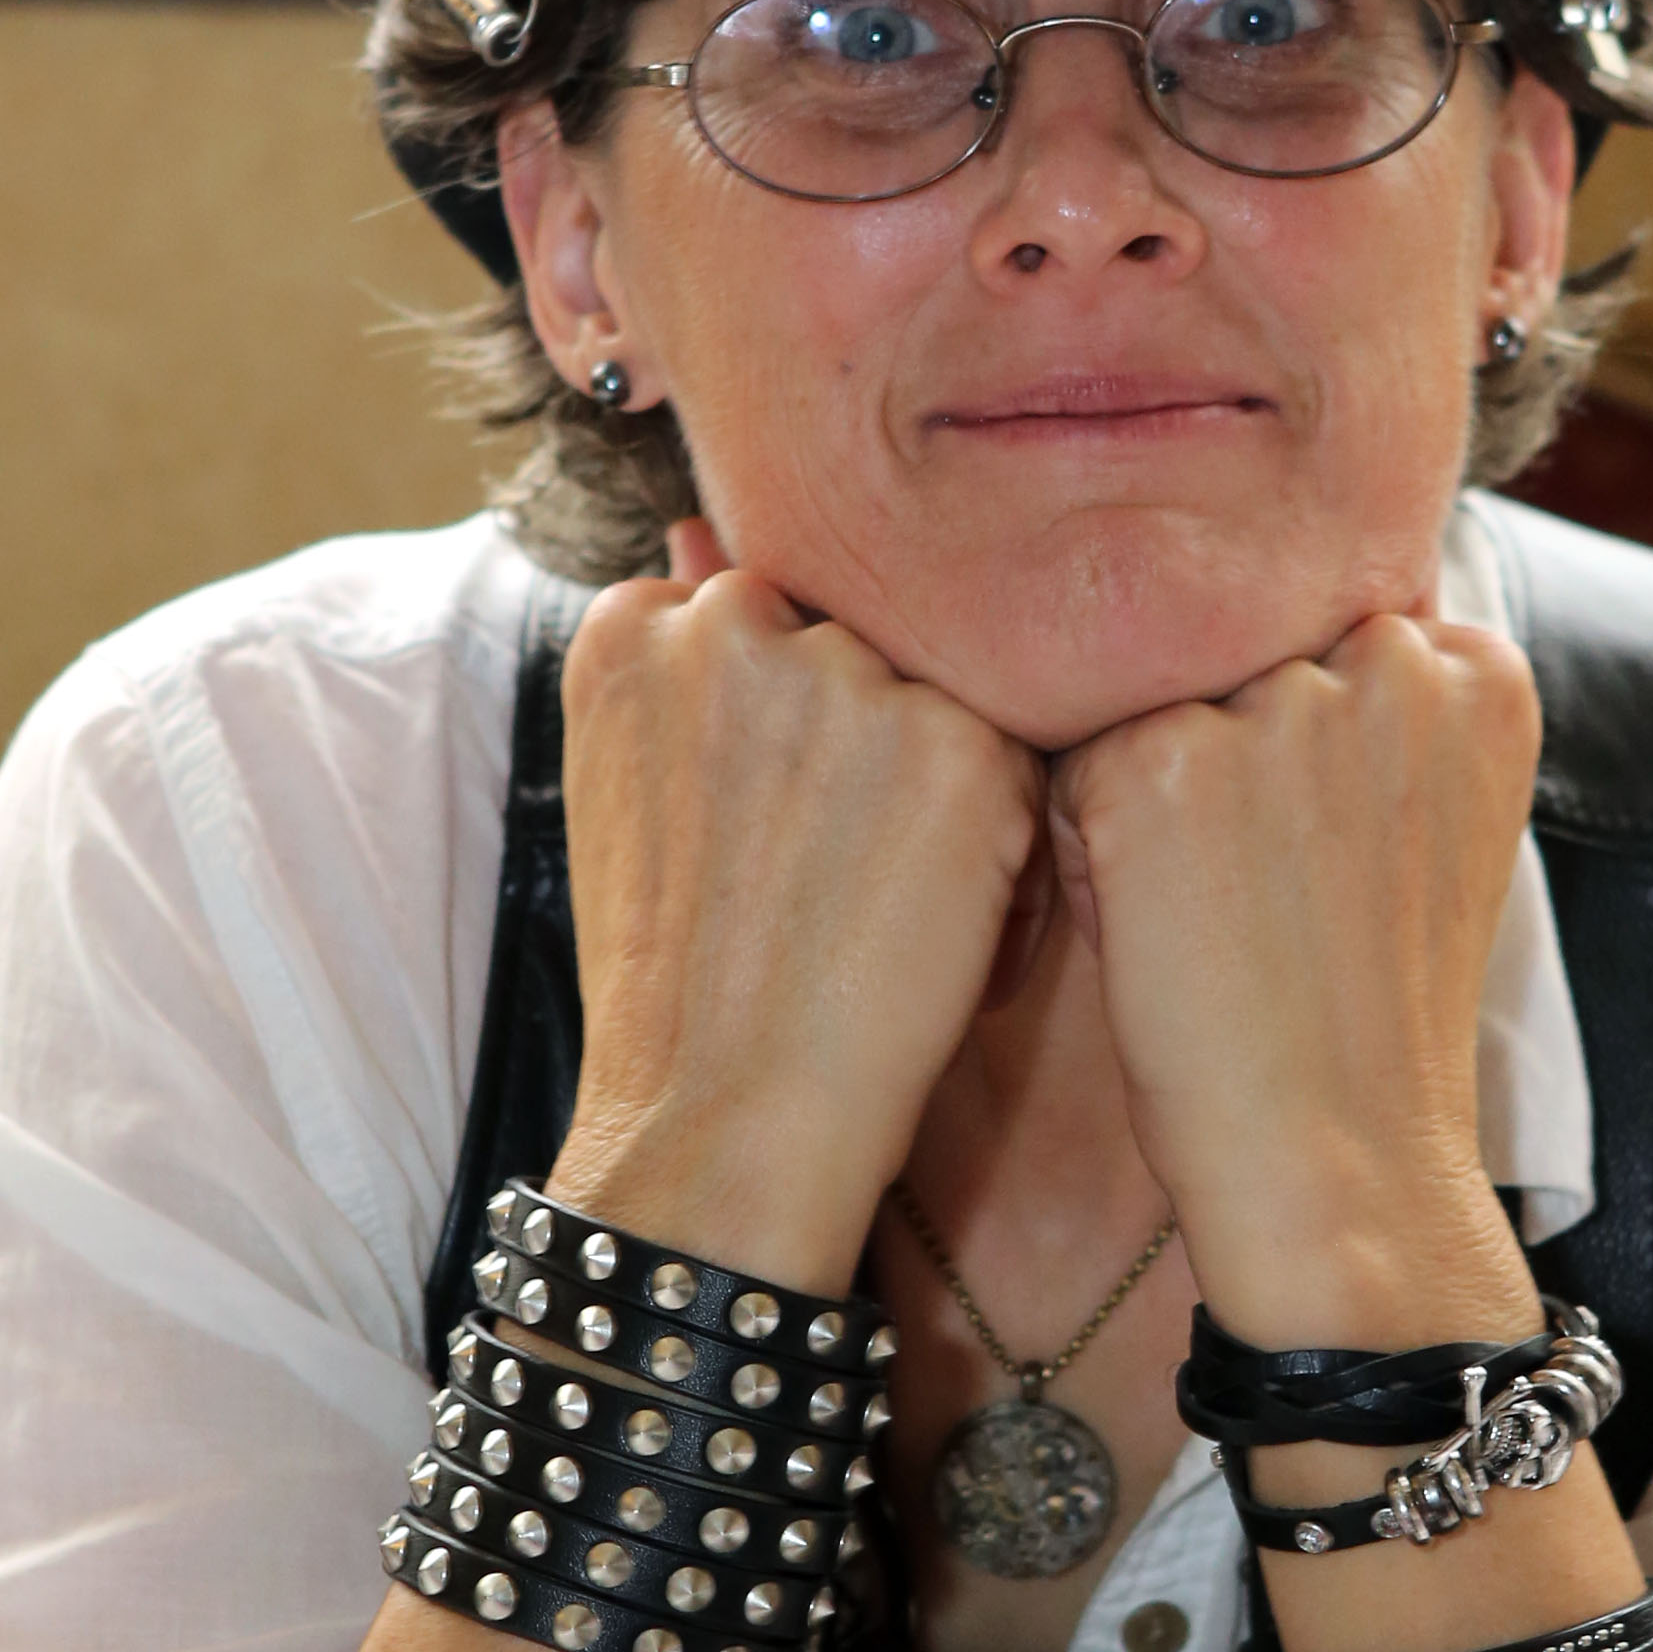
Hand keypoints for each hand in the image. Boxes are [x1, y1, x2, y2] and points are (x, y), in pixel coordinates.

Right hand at [549, 523, 1046, 1290]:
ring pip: (941, 693)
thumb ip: (683, 662)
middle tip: (829, 882)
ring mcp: (847, 677)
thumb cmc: (679, 982)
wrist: (720, 1123)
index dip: (789, 730)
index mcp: (633, 630)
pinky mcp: (959, 744)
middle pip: (856, 642)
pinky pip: (1019, 762)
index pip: (762, 614)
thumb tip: (695, 528)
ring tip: (877, 912)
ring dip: (940, 788)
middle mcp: (733, 621)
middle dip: (866, 744)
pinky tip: (938, 934)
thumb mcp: (641, 790)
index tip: (769, 831)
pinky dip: (1006, 855)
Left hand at [1051, 614, 1542, 1344]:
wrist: (1342, 1165)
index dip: (1307, 755)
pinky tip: (1159, 939)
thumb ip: (1384, 715)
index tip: (1334, 864)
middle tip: (1268, 903)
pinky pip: (1079, 768)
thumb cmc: (1372, 1018)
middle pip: (1244, 661)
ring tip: (1216, 920)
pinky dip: (1091, 856)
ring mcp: (1277, 705)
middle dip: (1229, 762)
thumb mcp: (1428, 829)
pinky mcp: (1164, 761)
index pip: (1337, 638)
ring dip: (1156, 801)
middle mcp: (1392, 660)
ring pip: (1159, 706)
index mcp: (1481, 672)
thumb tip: (1268, 637)